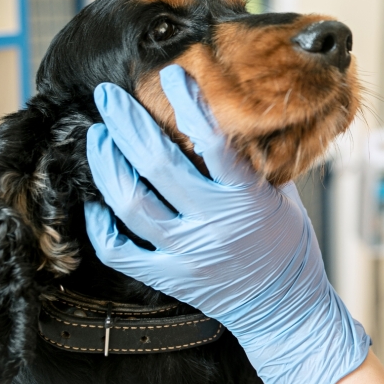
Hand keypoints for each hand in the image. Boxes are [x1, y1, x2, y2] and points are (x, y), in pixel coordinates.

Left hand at [84, 64, 369, 383]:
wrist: (286, 307)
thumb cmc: (288, 246)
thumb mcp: (281, 196)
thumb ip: (251, 164)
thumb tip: (222, 121)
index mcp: (247, 197)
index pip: (213, 139)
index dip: (189, 102)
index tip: (172, 75)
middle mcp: (214, 222)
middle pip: (157, 163)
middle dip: (126, 123)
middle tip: (108, 97)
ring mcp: (187, 251)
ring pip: (129, 202)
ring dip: (107, 165)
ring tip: (99, 139)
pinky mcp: (169, 277)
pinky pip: (120, 249)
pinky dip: (101, 223)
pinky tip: (96, 199)